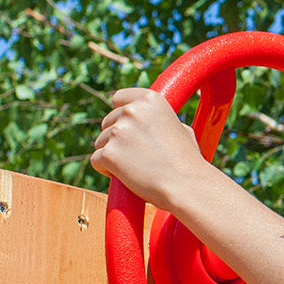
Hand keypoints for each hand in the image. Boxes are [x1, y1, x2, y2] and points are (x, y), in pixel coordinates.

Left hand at [90, 88, 206, 212]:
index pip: (119, 98)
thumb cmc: (187, 161)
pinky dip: (106, 170)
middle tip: (138, 155)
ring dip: (113, 155)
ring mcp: (118, 131)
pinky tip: (127, 176)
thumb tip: (149, 119)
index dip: (121, 115)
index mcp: (150, 99)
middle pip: (107, 122)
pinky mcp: (108, 153)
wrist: (186, 185)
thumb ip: (159, 119)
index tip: (128, 129)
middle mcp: (132, 110)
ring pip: (100, 142)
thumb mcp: (180, 128)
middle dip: (117, 139)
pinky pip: (96, 160)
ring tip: (137, 167)